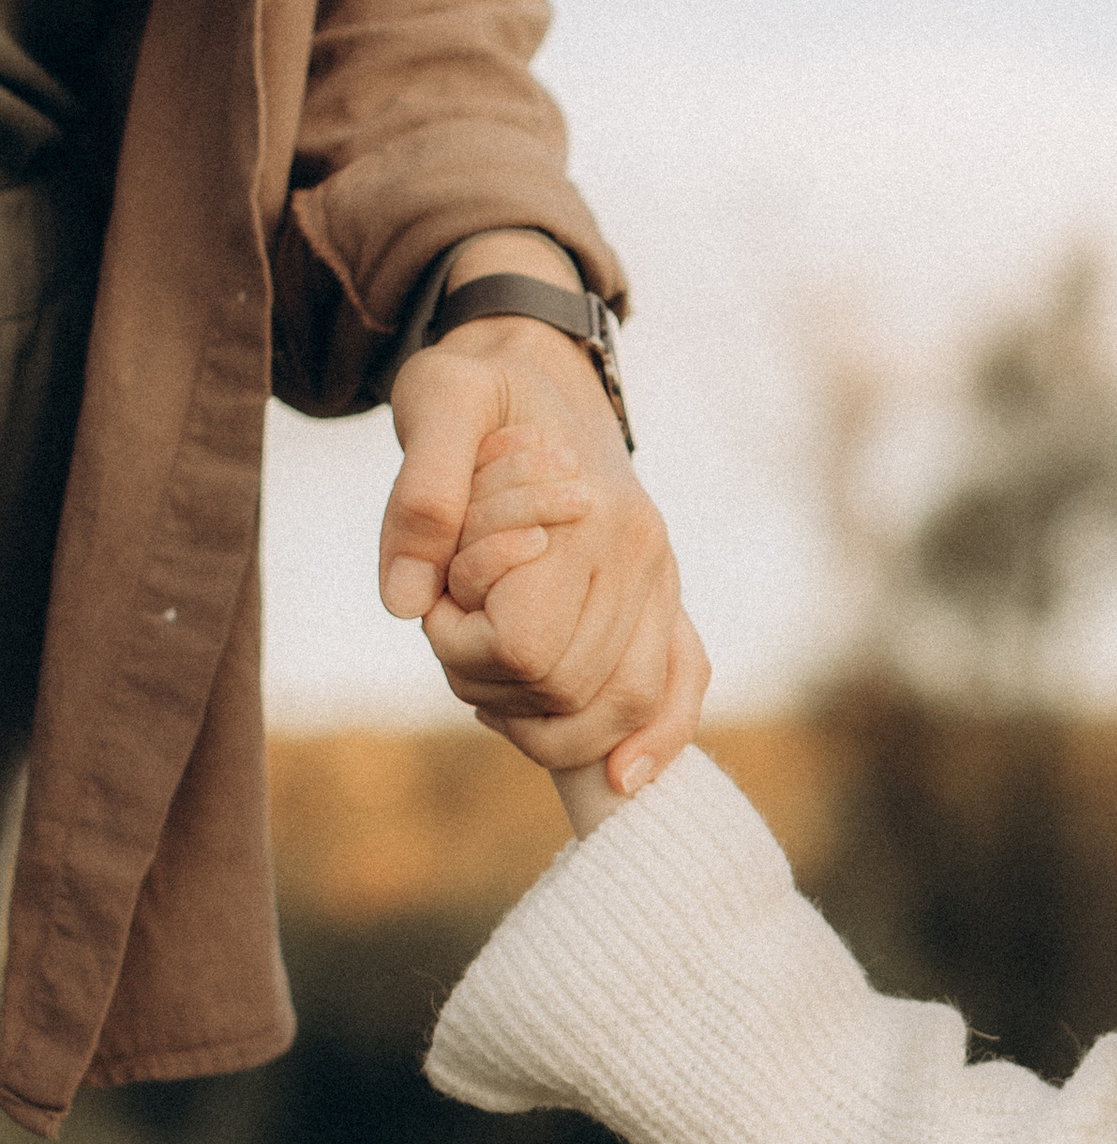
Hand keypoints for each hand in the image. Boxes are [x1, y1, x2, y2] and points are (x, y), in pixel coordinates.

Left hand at [379, 239, 708, 789]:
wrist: (542, 362)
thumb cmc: (478, 385)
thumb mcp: (434, 402)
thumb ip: (419, 496)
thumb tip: (406, 604)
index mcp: (591, 515)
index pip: (528, 650)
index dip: (464, 648)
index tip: (435, 599)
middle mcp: (642, 556)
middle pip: (570, 692)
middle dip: (493, 684)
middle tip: (453, 629)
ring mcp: (661, 580)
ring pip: (624, 707)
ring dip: (547, 720)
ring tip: (493, 670)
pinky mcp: (665, 597)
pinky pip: (683, 684)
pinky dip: (657, 739)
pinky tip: (623, 780)